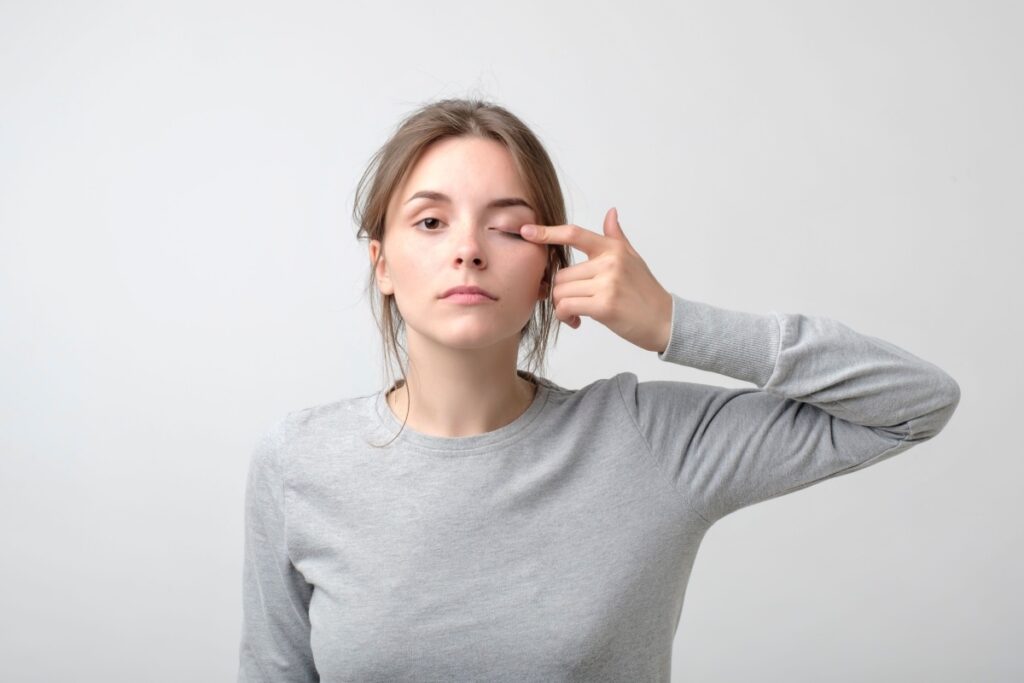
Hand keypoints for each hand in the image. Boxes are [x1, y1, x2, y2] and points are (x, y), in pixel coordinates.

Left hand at [519, 207, 673, 352]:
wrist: (665, 321)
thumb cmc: (646, 292)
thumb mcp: (633, 259)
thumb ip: (616, 237)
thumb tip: (611, 212)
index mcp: (613, 249)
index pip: (574, 234)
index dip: (547, 232)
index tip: (526, 230)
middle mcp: (610, 262)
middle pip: (561, 274)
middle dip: (560, 292)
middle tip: (571, 304)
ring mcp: (607, 283)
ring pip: (561, 292)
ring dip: (562, 307)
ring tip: (576, 314)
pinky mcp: (604, 305)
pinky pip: (567, 307)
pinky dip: (565, 317)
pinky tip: (577, 322)